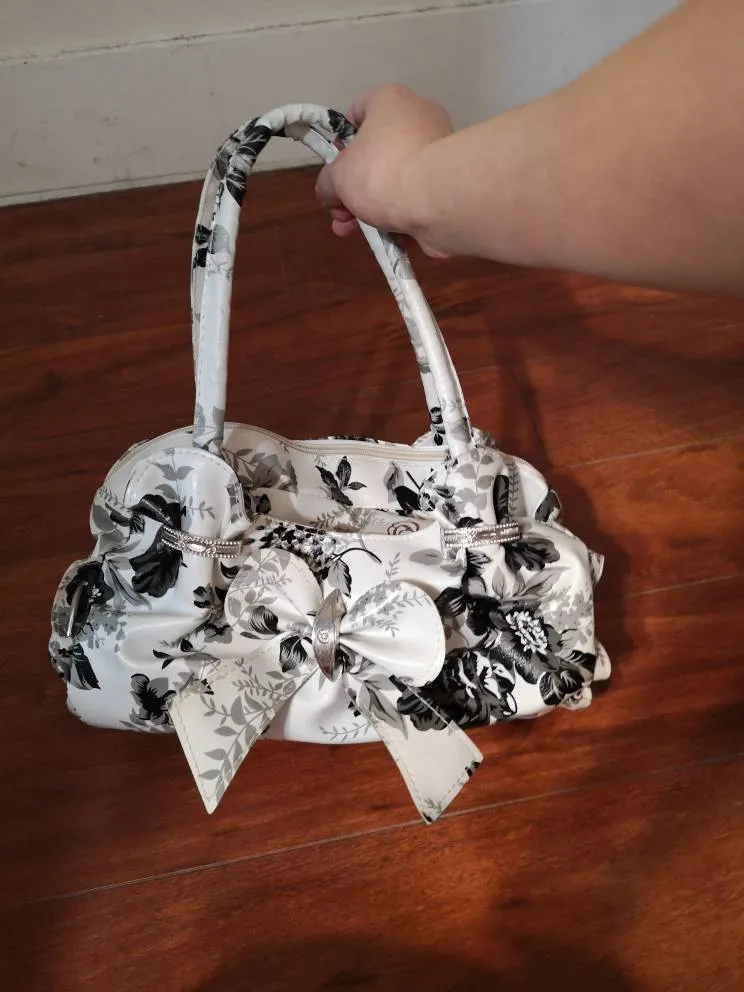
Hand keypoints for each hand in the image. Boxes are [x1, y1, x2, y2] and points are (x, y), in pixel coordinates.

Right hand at [315, 85, 452, 255]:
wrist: (439, 200)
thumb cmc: (382, 173)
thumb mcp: (338, 177)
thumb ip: (327, 182)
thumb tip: (328, 191)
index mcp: (390, 101)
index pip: (358, 109)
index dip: (341, 140)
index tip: (334, 167)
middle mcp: (418, 117)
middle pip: (376, 152)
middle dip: (353, 187)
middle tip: (340, 212)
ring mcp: (439, 150)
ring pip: (396, 177)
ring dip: (372, 205)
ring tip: (353, 231)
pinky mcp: (451, 180)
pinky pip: (416, 195)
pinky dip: (399, 212)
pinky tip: (384, 233)